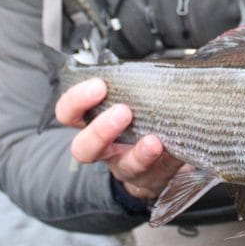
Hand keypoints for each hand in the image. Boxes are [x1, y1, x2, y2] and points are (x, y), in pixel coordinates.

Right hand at [54, 77, 183, 200]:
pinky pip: (159, 173)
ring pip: (124, 167)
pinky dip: (170, 160)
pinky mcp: (152, 178)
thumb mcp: (127, 100)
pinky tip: (176, 150)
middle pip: (83, 148)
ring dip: (139, 153)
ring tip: (153, 141)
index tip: (99, 85)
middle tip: (122, 112)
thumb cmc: (137, 119)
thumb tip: (144, 67)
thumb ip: (130, 86)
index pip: (68, 112)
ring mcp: (126, 166)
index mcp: (91, 123)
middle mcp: (103, 149)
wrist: (156, 159)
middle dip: (101, 130)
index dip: (77, 100)